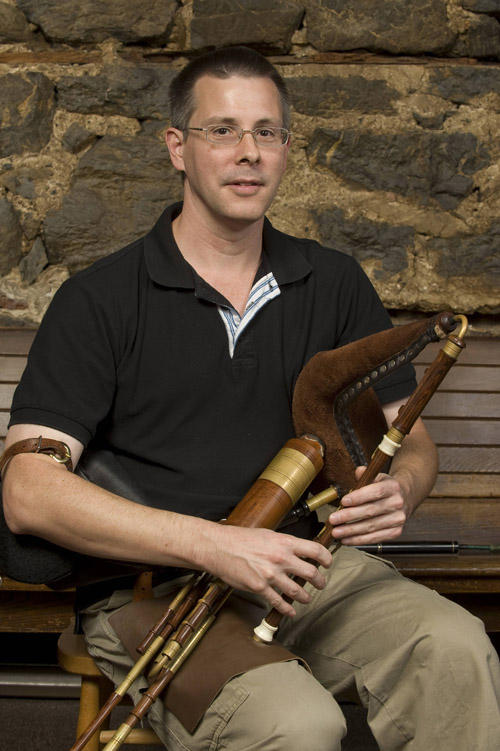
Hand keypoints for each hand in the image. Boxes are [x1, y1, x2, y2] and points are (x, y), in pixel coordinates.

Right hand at [204, 524, 331, 617]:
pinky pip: (279, 602)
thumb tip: (296, 549)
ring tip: (307, 599)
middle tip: (321, 584)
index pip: (315, 550)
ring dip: (306, 598)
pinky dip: (287, 609)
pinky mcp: (260, 588)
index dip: (326, 558)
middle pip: (311, 573)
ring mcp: (271, 575)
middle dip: (320, 582)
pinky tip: (290, 611)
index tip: (328, 563)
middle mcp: (281, 558)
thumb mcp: (267, 534)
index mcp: (284, 542)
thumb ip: (283, 543)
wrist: (220, 547)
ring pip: (298, 591)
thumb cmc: (241, 538)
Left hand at [328, 466, 409, 545]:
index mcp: (393, 487)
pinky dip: (359, 540)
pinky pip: (375, 538)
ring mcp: (397, 519)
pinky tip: (347, 539)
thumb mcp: (377, 477)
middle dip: (349, 516)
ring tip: (336, 532)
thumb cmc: (385, 488)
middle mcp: (397, 503)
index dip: (359, 497)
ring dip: (351, 531)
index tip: (343, 501)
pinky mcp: (396, 532)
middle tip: (333, 519)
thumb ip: (366, 475)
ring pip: (371, 527)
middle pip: (370, 511)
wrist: (404, 498)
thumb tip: (359, 471)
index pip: (375, 492)